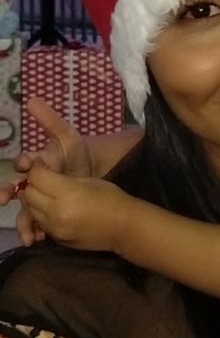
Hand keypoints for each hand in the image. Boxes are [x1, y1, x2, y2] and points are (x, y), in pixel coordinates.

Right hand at [0, 98, 92, 245]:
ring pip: (23, 210)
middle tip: (4, 198)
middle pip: (15, 188)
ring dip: (21, 220)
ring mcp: (38, 199)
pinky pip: (35, 224)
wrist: (93, 174)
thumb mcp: (66, 136)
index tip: (26, 164)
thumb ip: (49, 120)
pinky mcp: (46, 214)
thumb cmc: (76, 153)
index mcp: (36, 162)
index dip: (25, 163)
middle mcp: (32, 182)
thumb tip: (32, 100)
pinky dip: (33, 231)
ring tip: (24, 230)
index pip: (25, 162)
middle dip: (8, 192)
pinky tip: (36, 237)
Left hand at [22, 161, 129, 251]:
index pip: (37, 177)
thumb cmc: (111, 199)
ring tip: (49, 195)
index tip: (41, 164)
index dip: (37, 168)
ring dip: (35, 200)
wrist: (124, 228)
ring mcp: (55, 228)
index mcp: (67, 193)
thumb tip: (43, 175)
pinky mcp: (56, 239)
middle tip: (44, 179)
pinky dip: (42, 214)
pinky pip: (40, 223)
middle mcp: (56, 212)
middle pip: (29, 194)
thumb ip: (63, 179)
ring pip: (30, 210)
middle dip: (33, 184)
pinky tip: (55, 209)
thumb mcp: (88, 181)